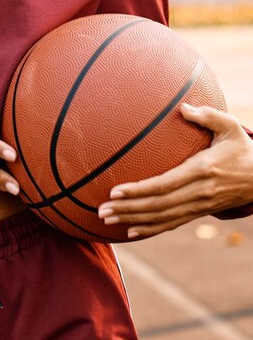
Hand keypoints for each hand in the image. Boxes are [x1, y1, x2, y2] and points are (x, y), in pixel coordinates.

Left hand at [98, 104, 252, 237]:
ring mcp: (200, 205)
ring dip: (133, 219)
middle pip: (157, 205)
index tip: (114, 190)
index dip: (138, 190)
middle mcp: (199, 192)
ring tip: (106, 219)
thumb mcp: (230, 128)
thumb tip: (183, 107)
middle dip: (127, 209)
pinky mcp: (200, 212)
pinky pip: (172, 223)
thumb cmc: (242, 148)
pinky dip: (151, 229)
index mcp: (201, 170)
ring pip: (162, 217)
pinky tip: (131, 231)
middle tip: (101, 211)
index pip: (163, 184)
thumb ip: (208, 116)